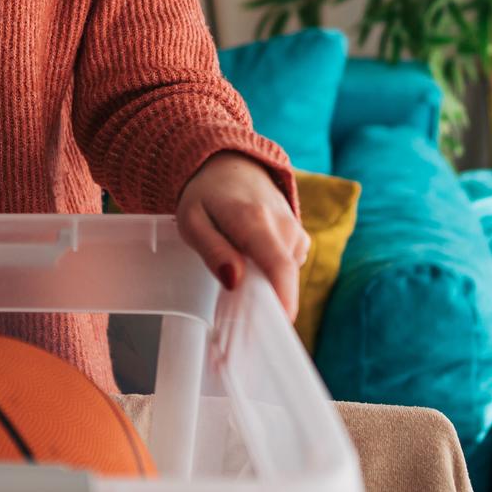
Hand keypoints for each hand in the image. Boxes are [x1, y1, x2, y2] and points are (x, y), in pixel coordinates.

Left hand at [175, 152, 305, 315]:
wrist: (231, 166)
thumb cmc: (206, 196)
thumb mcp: (192, 222)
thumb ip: (213, 251)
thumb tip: (234, 281)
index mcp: (254, 220)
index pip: (278, 266)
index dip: (284, 299)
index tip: (280, 325)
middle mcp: (283, 225)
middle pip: (284, 278)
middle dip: (266, 301)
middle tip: (236, 314)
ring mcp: (295, 231)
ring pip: (285, 275)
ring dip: (265, 285)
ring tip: (237, 274)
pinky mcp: (299, 238)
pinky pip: (287, 268)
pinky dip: (270, 274)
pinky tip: (250, 262)